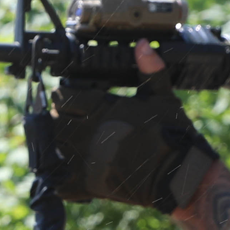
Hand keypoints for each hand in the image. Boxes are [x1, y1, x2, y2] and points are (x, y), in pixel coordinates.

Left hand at [47, 45, 219, 210]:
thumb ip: (149, 70)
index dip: (63, 97)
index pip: (64, 97)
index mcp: (103, 108)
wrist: (177, 174)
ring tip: (65, 144)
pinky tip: (68, 171)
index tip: (67, 98)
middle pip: (54, 122)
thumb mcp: (162, 97)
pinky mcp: (88, 185)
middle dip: (57, 120)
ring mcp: (86, 160)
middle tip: (66, 121)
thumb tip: (144, 44)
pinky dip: (59, 178)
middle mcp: (89, 133)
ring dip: (54, 146)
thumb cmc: (172, 134)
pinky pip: (59, 182)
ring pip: (51, 150)